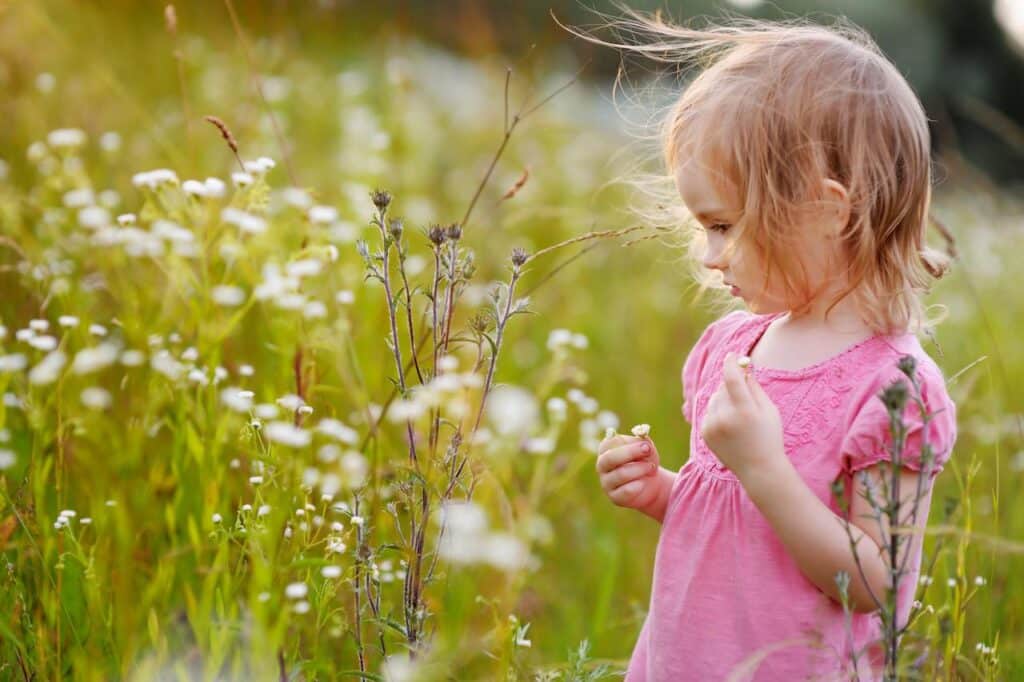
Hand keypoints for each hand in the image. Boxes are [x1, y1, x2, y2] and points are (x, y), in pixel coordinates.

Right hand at [596, 434, 662, 509]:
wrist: (650, 483)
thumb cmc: (644, 461)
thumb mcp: (647, 449)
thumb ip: (645, 443)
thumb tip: (644, 441)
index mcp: (606, 449)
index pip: (610, 443)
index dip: (629, 444)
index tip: (646, 445)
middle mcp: (602, 465)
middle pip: (610, 458)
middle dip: (630, 453)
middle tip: (648, 450)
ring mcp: (606, 482)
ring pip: (621, 474)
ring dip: (640, 469)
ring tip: (652, 467)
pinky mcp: (614, 497)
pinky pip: (626, 490)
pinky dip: (639, 485)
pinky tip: (644, 482)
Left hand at [700, 351, 786, 478]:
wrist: (758, 469)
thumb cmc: (769, 436)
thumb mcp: (769, 410)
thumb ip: (754, 387)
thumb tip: (742, 367)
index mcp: (745, 411)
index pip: (731, 378)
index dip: (730, 363)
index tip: (732, 355)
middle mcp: (725, 418)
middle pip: (723, 387)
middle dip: (732, 385)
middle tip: (744, 394)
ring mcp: (713, 426)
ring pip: (714, 398)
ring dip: (724, 399)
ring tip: (739, 416)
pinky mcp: (705, 433)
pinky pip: (709, 411)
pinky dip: (718, 412)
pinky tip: (731, 426)